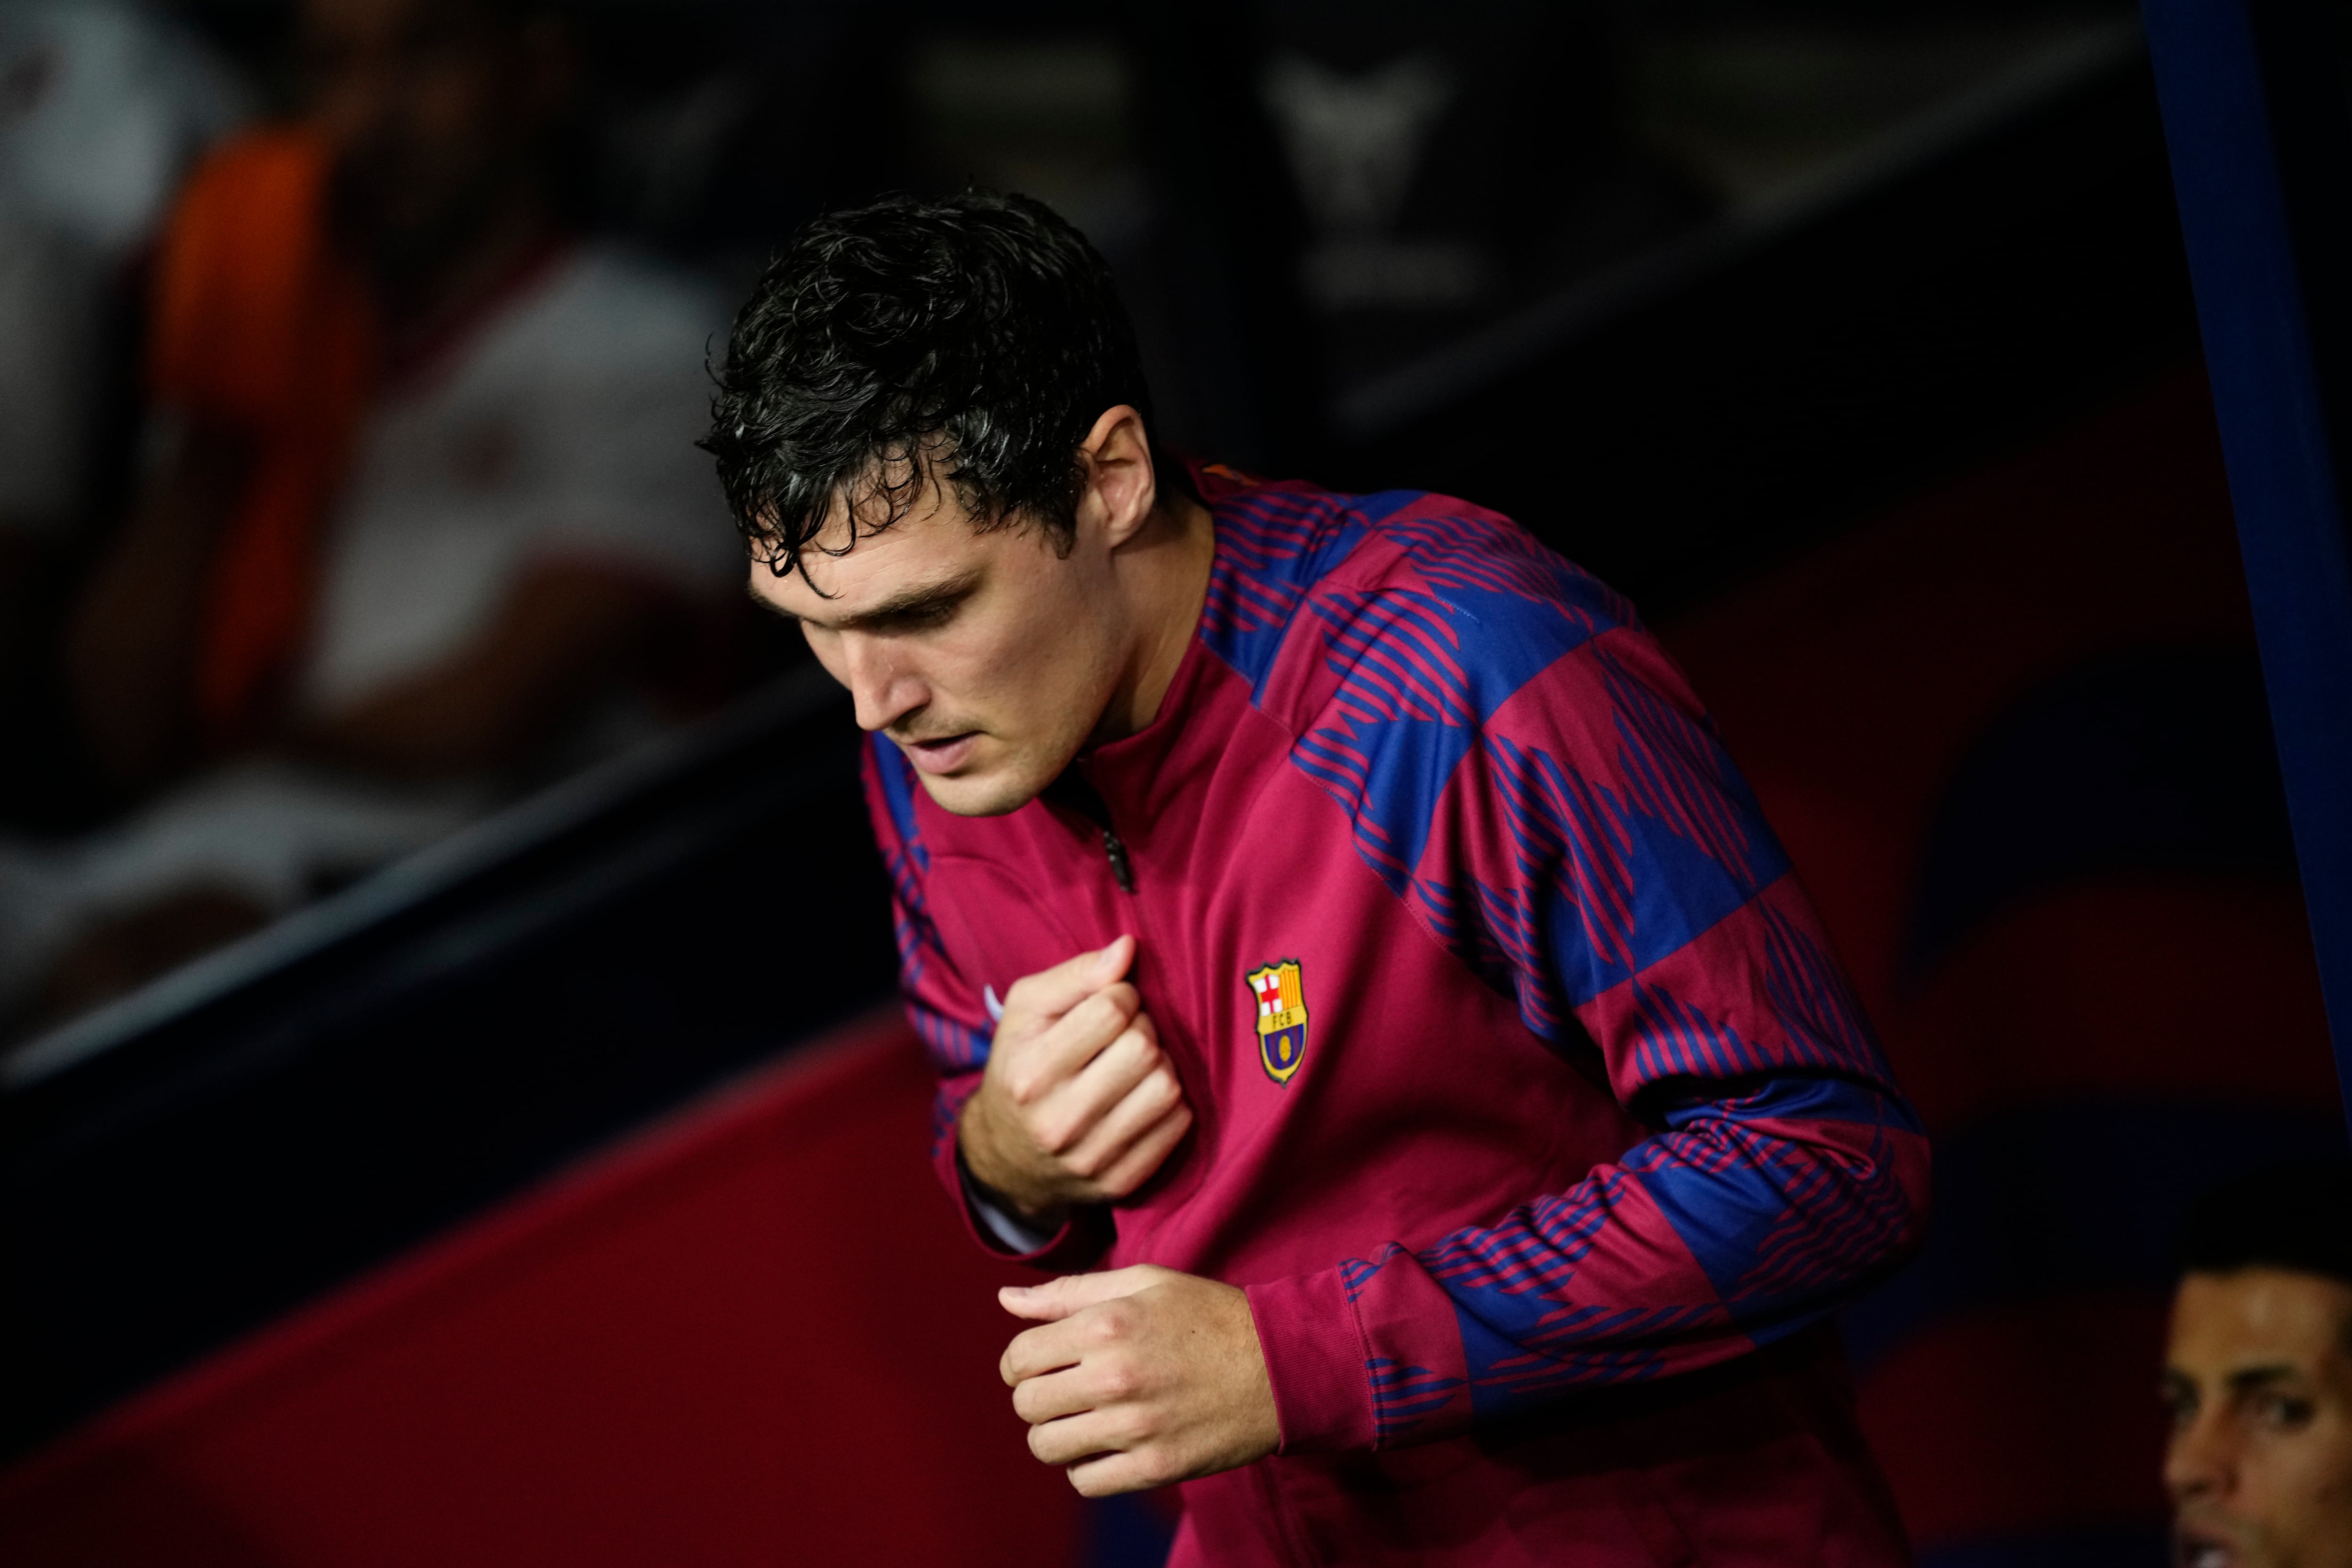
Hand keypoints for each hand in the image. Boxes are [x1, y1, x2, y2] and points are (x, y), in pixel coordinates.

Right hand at [959, 936, 1191, 1224]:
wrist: (1007, 1157)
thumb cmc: (1020, 1065)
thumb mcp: (1026, 1011)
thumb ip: (1075, 974)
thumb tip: (1128, 948)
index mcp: (1030, 1072)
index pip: (1111, 1010)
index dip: (1122, 995)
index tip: (1111, 1004)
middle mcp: (1058, 1121)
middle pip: (1144, 1048)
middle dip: (1143, 1029)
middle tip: (1125, 1034)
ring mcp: (1092, 1158)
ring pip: (1167, 1088)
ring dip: (1161, 1065)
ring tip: (1136, 1065)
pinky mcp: (1120, 1182)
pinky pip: (1178, 1126)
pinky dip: (1171, 1103)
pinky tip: (1143, 1096)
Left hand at [1000, 1265, 1279, 1495]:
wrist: (1282, 1364)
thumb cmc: (1209, 1315)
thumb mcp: (1144, 1283)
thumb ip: (1070, 1292)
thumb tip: (1006, 1299)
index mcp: (1106, 1324)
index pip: (1018, 1358)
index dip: (1019, 1363)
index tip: (1040, 1364)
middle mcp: (1115, 1375)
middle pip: (1027, 1405)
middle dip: (1036, 1398)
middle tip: (1065, 1391)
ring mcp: (1135, 1426)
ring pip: (1048, 1447)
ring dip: (1057, 1434)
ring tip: (1085, 1419)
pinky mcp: (1156, 1467)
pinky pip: (1085, 1482)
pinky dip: (1087, 1467)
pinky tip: (1109, 1444)